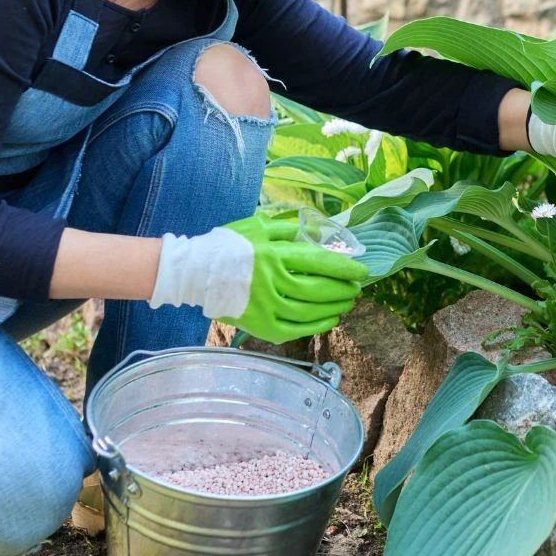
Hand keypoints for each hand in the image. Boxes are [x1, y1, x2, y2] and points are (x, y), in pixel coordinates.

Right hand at [147, 214, 368, 343]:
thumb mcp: (259, 226)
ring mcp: (267, 307)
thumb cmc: (228, 245)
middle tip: (356, 288)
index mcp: (274, 255)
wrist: (194, 272)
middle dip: (343, 289)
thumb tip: (317, 234)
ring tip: (347, 303)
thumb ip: (289, 229)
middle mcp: (273, 282)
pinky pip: (296, 329)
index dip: (344, 268)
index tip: (362, 270)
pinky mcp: (260, 326)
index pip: (319, 262)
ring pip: (311, 311)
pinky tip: (330, 319)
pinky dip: (317, 325)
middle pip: (319, 289)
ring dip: (334, 307)